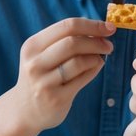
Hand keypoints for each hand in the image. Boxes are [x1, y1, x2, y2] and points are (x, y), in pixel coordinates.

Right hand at [11, 18, 114, 132]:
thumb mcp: (43, 54)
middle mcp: (35, 63)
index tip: (109, 27)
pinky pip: (82, 79)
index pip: (67, 26)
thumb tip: (100, 29)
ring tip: (100, 58)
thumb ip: (66, 40)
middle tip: (109, 46)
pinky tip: (95, 68)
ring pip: (79, 61)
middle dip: (97, 42)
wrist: (26, 110)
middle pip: (73, 43)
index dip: (92, 25)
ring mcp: (44, 82)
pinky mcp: (56, 98)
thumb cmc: (42, 75)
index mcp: (32, 46)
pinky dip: (94, 70)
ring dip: (96, 57)